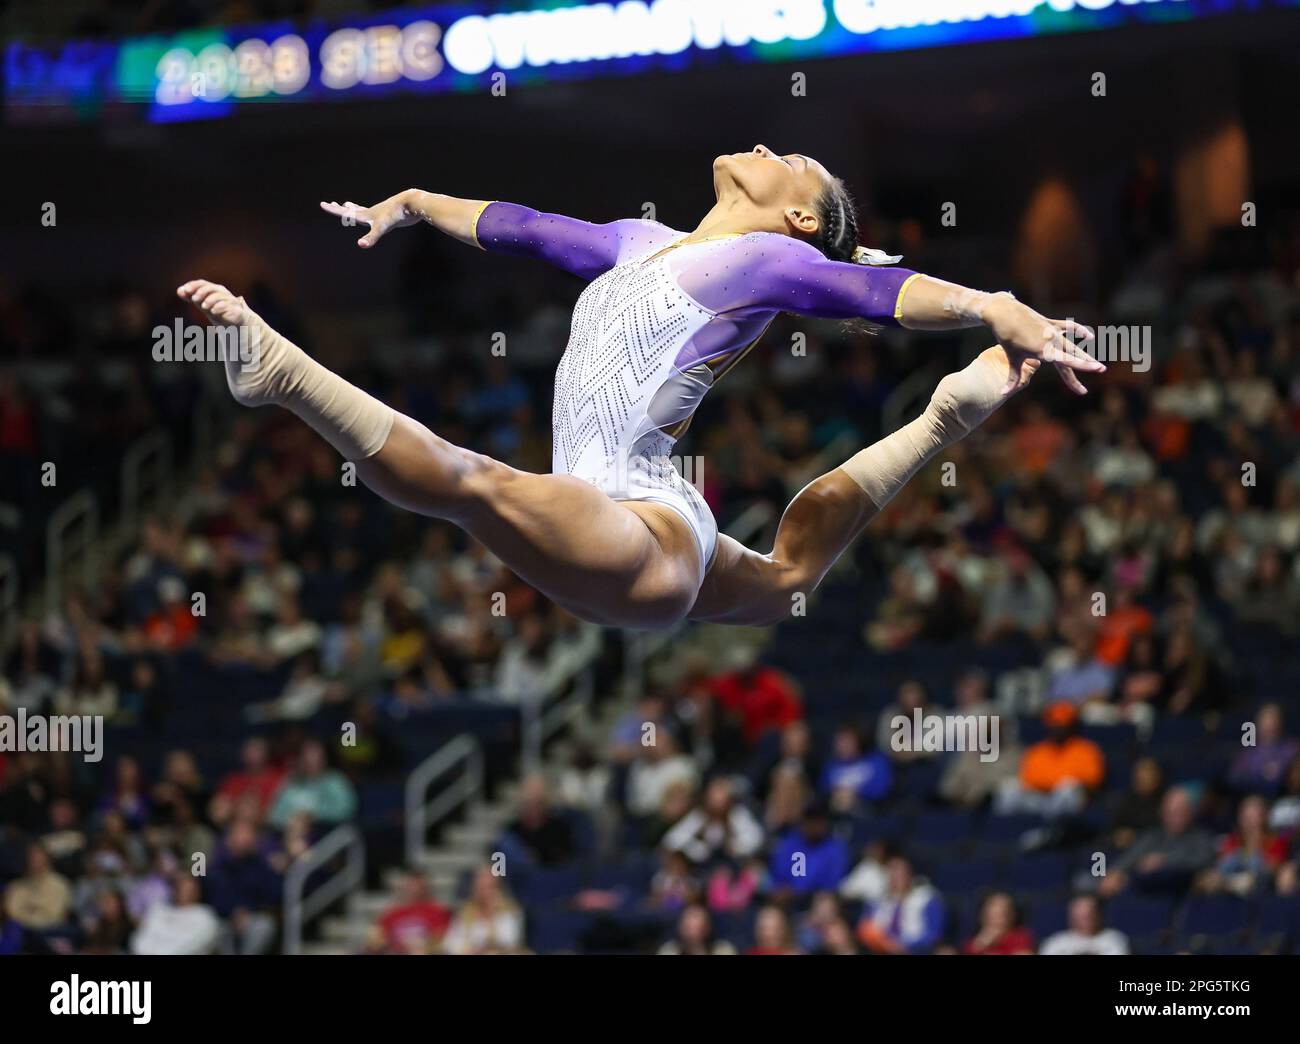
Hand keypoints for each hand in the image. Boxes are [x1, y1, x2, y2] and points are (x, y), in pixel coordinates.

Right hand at [320, 191, 419, 248]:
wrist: (411, 204)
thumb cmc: (396, 215)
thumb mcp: (382, 228)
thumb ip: (371, 237)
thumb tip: (361, 245)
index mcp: (365, 215)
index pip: (345, 212)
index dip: (333, 210)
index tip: (322, 204)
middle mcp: (370, 213)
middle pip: (351, 210)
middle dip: (339, 208)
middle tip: (330, 203)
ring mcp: (378, 214)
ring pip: (362, 210)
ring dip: (353, 208)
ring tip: (347, 203)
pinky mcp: (387, 216)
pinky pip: (374, 216)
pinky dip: (369, 214)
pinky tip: (373, 215)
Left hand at [984, 293, 1101, 395]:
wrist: (1004, 313)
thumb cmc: (1007, 338)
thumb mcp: (1012, 359)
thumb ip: (1013, 378)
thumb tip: (1002, 393)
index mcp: (1044, 351)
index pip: (1067, 361)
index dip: (1083, 366)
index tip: (1097, 368)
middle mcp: (1052, 341)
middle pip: (1072, 357)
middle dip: (1085, 367)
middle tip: (1095, 378)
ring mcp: (1053, 331)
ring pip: (1072, 345)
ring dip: (1084, 355)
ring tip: (1096, 364)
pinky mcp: (1051, 323)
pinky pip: (1069, 327)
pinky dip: (1079, 330)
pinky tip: (1089, 336)